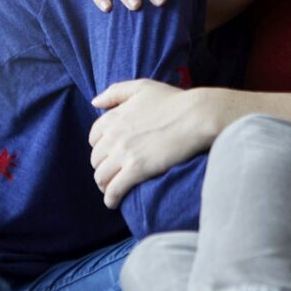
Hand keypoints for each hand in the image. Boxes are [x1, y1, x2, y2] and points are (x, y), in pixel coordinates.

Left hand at [89, 81, 221, 207]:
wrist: (197, 116)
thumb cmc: (174, 101)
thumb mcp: (142, 87)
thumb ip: (115, 92)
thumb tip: (94, 102)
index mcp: (113, 117)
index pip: (94, 138)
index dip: (101, 148)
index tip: (110, 154)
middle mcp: (114, 135)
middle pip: (96, 159)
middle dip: (102, 167)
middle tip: (113, 174)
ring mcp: (124, 153)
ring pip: (101, 176)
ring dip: (104, 185)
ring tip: (111, 190)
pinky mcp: (137, 169)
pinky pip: (114, 189)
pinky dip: (110, 198)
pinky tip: (113, 203)